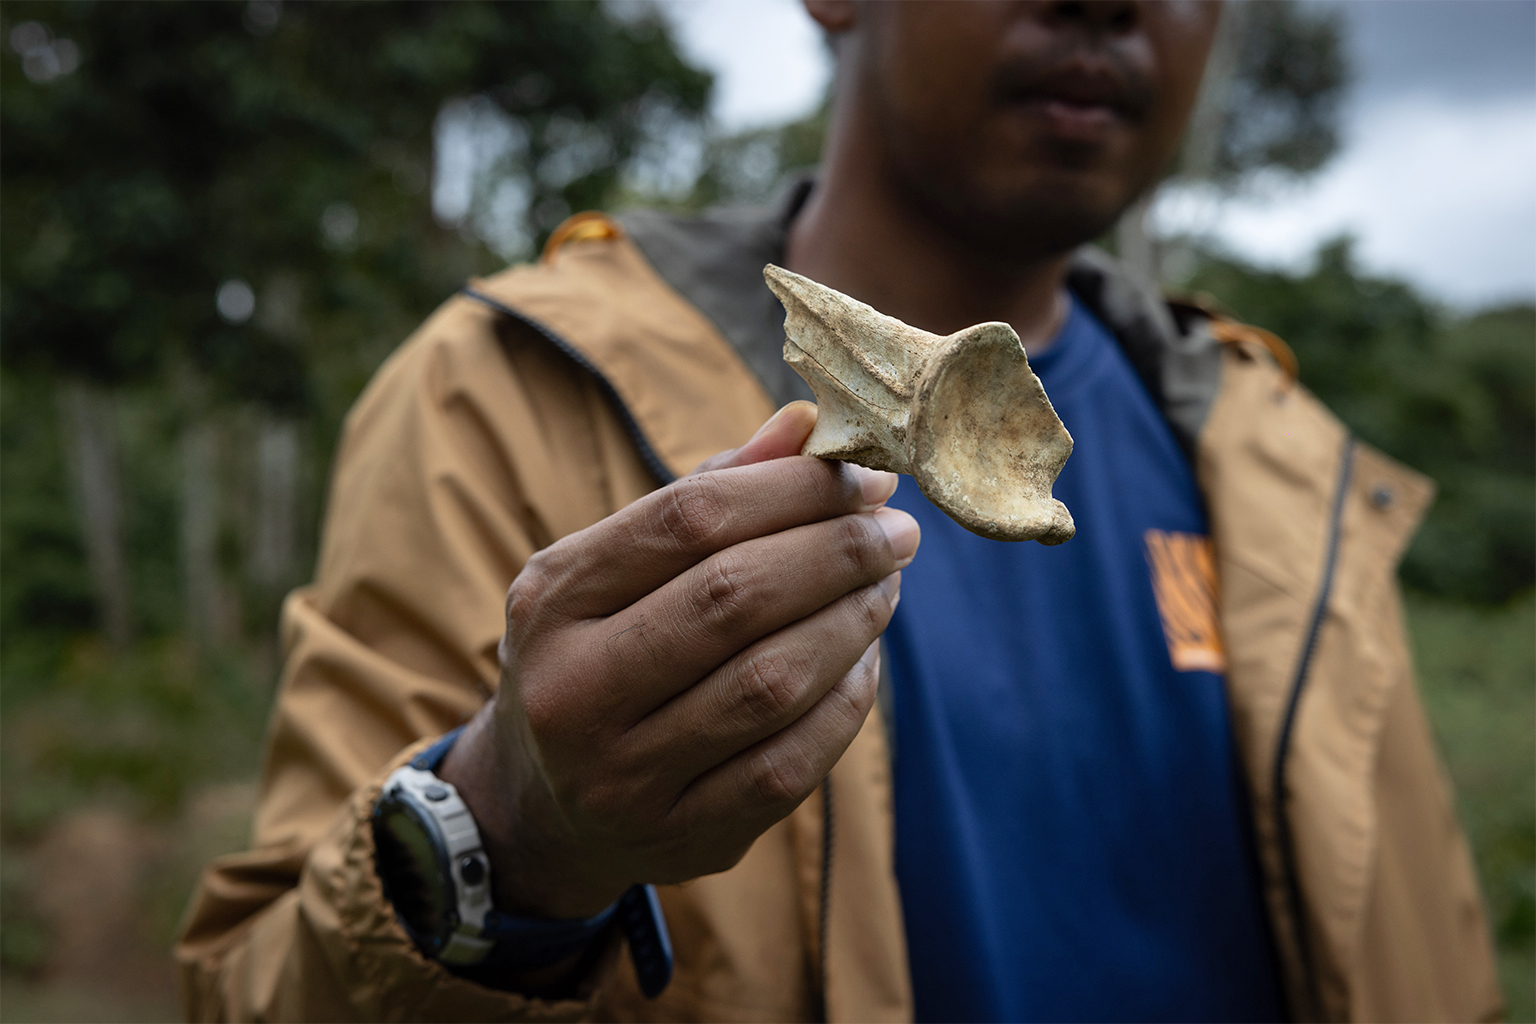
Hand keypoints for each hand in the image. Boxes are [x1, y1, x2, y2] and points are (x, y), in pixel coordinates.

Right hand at [438, 402, 918, 919]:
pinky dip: (845, 701)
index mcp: (553, 598)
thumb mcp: (615, 569)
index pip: (687, 519)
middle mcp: (573, 691)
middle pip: (732, 598)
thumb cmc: (598, 653)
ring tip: (887, 584)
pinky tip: (863, 659)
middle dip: (835, 552)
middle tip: (895, 531)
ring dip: (851, 622)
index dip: (791, 489)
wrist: (542, 807)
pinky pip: (791, 764)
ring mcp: (624, 777)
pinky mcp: (682, 838)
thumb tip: (807, 425)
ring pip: (770, 684)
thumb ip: (708, 495)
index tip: (862, 475)